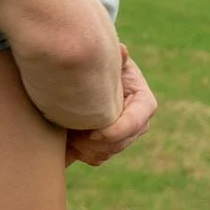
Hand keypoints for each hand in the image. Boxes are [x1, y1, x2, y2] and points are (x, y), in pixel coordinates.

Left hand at [65, 48, 156, 167]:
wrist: (87, 80)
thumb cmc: (102, 65)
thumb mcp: (111, 59)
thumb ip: (117, 57)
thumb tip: (122, 50)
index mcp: (143, 102)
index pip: (137, 121)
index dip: (118, 130)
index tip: (95, 133)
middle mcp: (138, 124)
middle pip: (121, 142)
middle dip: (96, 142)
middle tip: (72, 134)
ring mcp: (124, 138)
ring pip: (107, 153)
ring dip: (86, 148)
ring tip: (66, 134)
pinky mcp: (109, 147)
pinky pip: (97, 159)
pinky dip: (81, 153)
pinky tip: (67, 140)